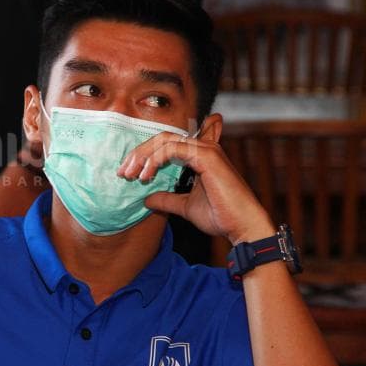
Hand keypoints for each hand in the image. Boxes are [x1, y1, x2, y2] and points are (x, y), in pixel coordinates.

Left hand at [116, 121, 273, 244]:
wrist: (242, 227)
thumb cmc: (221, 216)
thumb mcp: (185, 207)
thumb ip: (167, 200)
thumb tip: (147, 199)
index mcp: (199, 156)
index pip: (167, 143)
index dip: (145, 153)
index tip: (129, 172)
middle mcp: (204, 147)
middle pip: (162, 138)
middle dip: (139, 153)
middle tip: (124, 172)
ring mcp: (206, 149)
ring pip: (164, 140)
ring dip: (143, 156)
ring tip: (131, 175)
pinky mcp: (207, 156)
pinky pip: (172, 149)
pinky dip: (155, 160)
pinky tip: (146, 175)